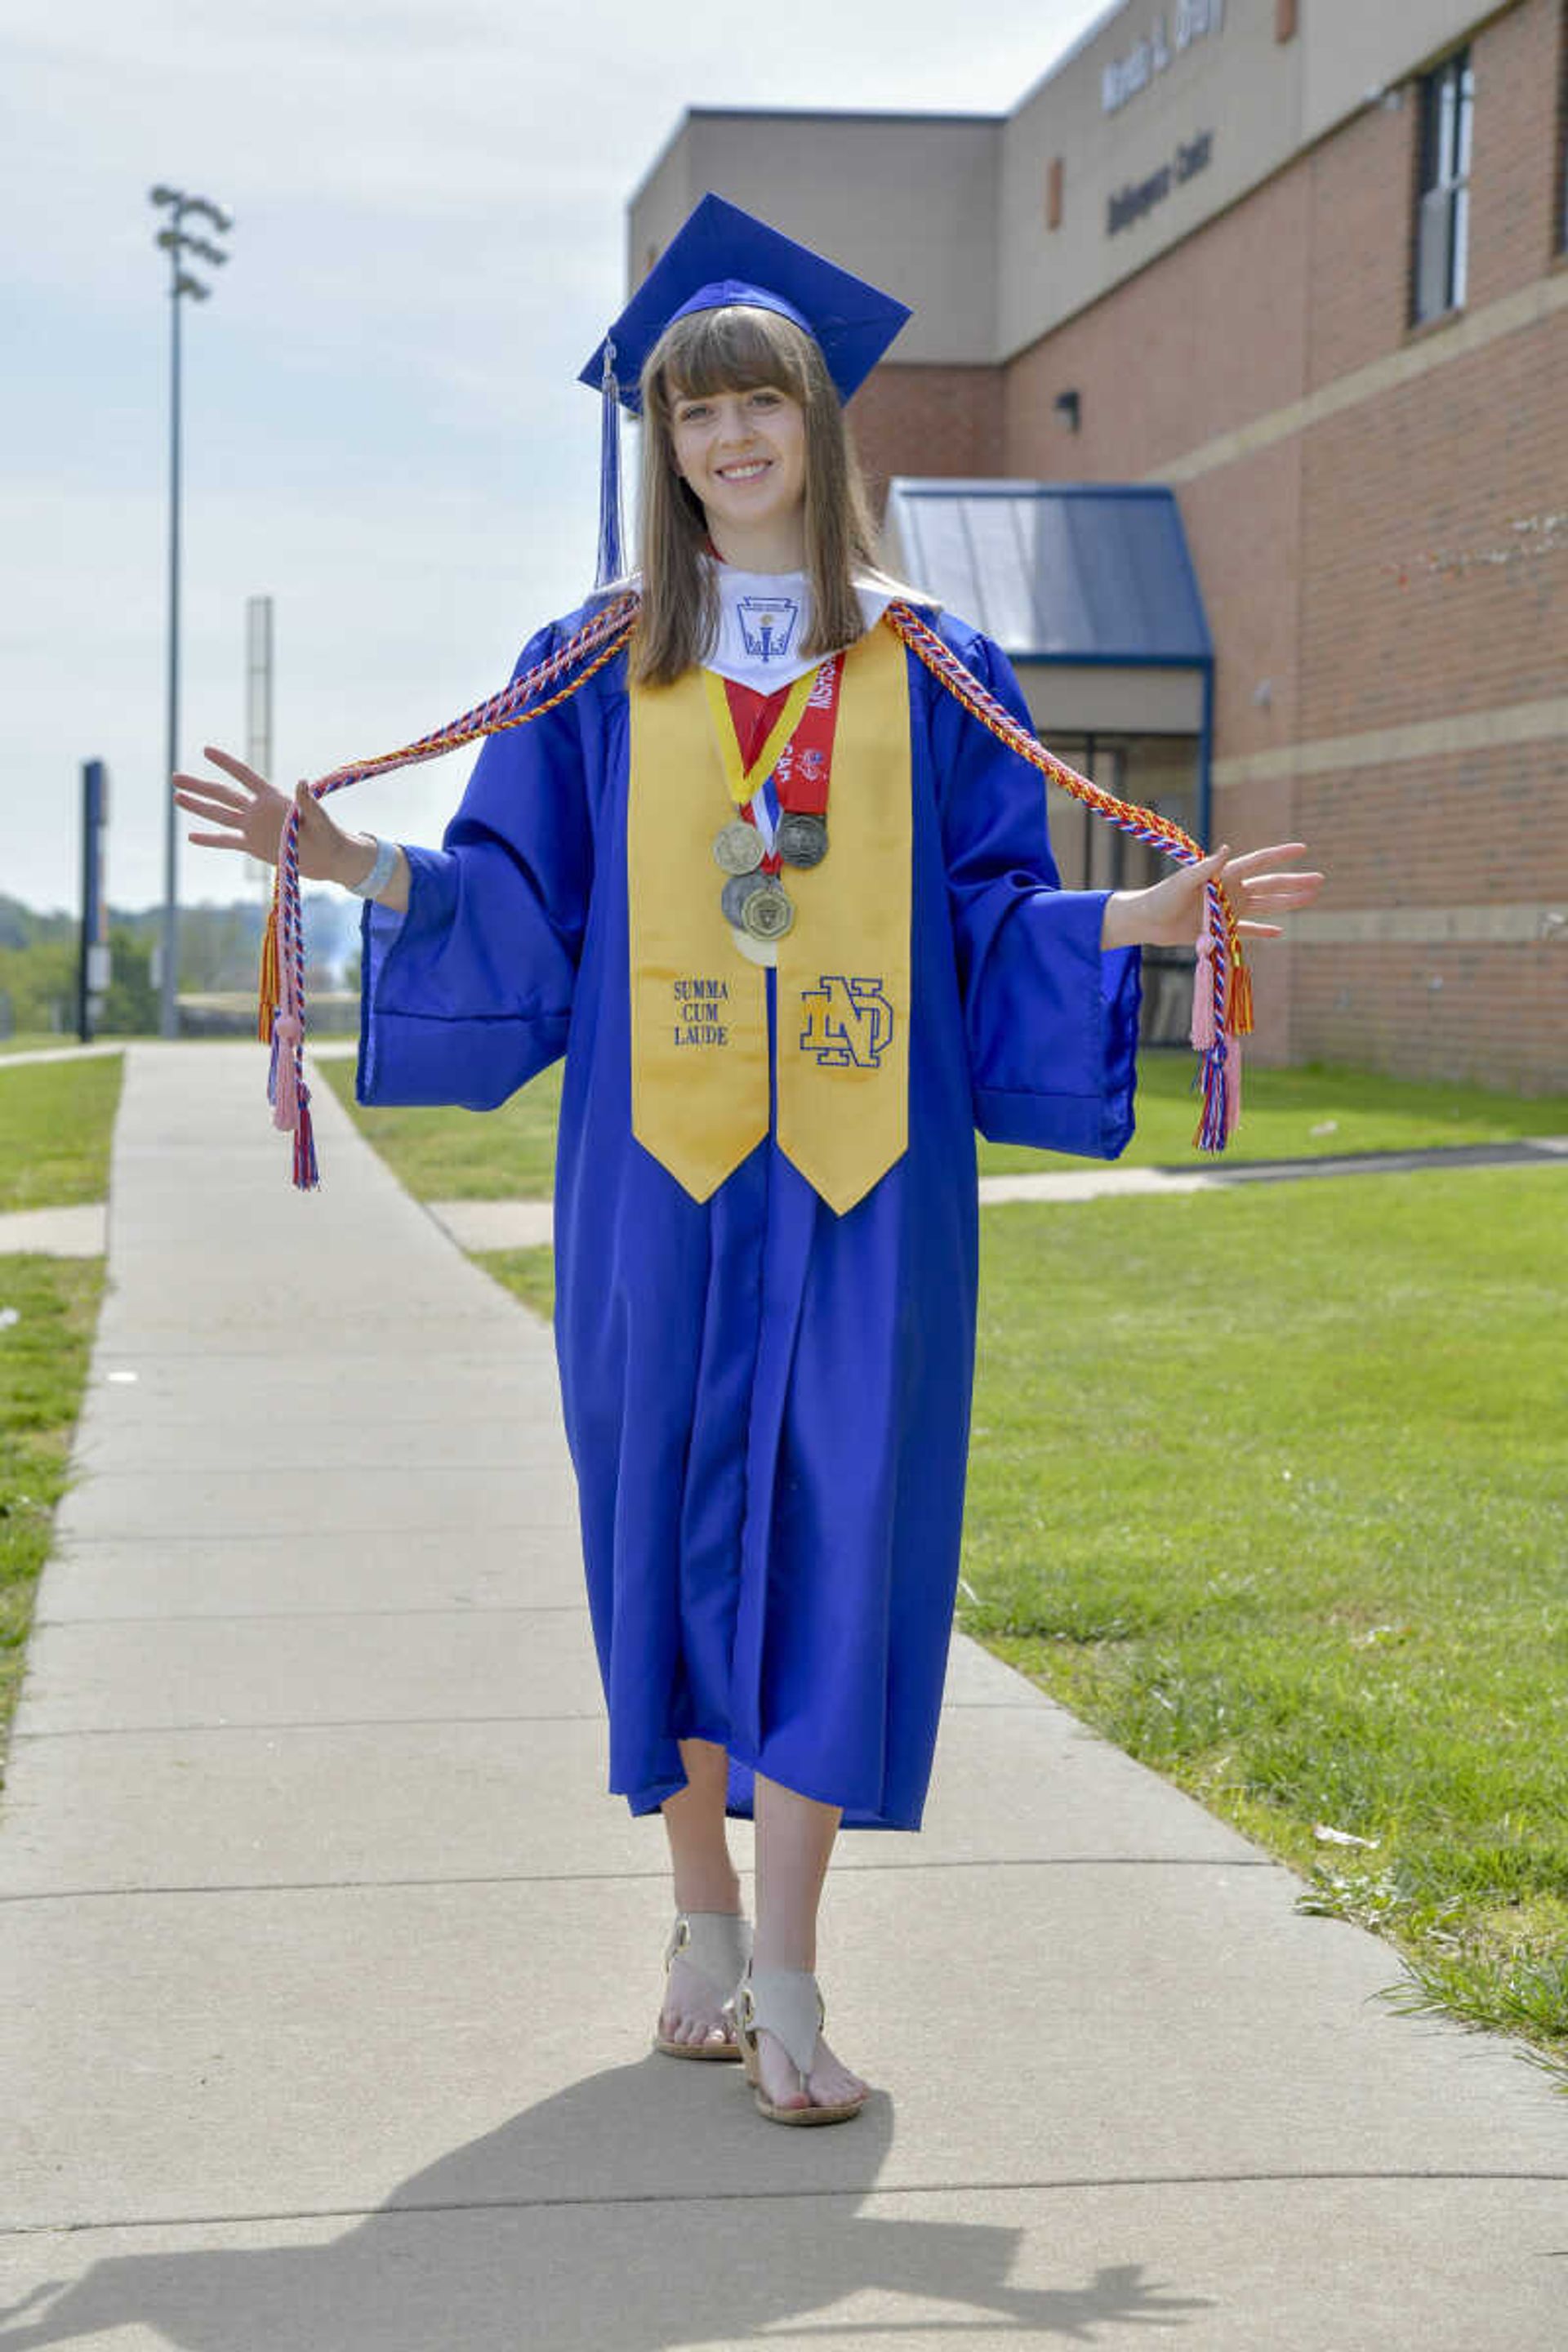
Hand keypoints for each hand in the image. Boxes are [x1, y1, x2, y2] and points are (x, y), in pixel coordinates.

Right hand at [173, 747, 373, 887]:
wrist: (330, 859)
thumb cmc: (329, 835)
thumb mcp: (318, 819)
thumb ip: (307, 802)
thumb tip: (301, 782)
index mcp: (272, 799)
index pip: (244, 776)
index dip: (226, 763)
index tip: (206, 750)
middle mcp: (258, 810)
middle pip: (223, 794)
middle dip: (200, 786)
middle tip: (175, 777)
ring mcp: (253, 828)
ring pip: (220, 816)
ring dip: (198, 807)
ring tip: (176, 798)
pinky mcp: (253, 846)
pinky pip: (227, 842)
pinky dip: (210, 840)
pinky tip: (191, 836)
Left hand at [1102, 843, 1324, 952]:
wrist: (1147, 921)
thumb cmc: (1162, 896)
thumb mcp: (1184, 880)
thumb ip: (1207, 868)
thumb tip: (1226, 849)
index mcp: (1224, 875)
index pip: (1258, 862)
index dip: (1281, 855)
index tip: (1303, 848)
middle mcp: (1231, 890)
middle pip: (1270, 885)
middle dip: (1295, 882)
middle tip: (1320, 879)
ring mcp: (1229, 910)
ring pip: (1266, 905)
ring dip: (1288, 903)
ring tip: (1311, 898)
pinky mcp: (1221, 929)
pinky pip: (1248, 930)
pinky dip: (1264, 931)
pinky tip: (1281, 931)